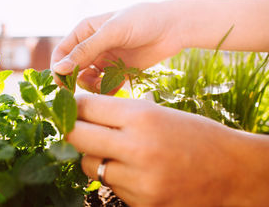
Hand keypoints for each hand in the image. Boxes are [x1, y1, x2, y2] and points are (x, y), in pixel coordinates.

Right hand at [51, 2, 182, 92]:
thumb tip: (60, 68)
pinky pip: (104, 86)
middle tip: (86, 89)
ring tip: (107, 85)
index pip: (62, 53)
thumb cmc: (142, 20)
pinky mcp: (118, 72)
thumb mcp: (112, 32)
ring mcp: (105, 60)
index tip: (63, 84)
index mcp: (84, 32)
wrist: (174, 27)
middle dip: (76, 81)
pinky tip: (117, 86)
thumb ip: (86, 50)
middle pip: (73, 70)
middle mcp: (92, 47)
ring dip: (93, 87)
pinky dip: (107, 90)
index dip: (59, 69)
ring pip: (87, 81)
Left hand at [67, 94, 268, 205]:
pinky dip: (115, 176)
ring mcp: (138, 180)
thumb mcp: (156, 112)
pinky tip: (134, 171)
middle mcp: (136, 148)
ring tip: (114, 152)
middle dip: (72, 130)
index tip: (72, 107)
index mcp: (141, 116)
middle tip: (76, 127)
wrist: (231, 171)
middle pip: (76, 136)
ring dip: (94, 157)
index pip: (85, 107)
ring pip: (89, 165)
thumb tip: (80, 113)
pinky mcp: (142, 203)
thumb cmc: (193, 134)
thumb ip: (117, 113)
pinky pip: (110, 186)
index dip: (74, 106)